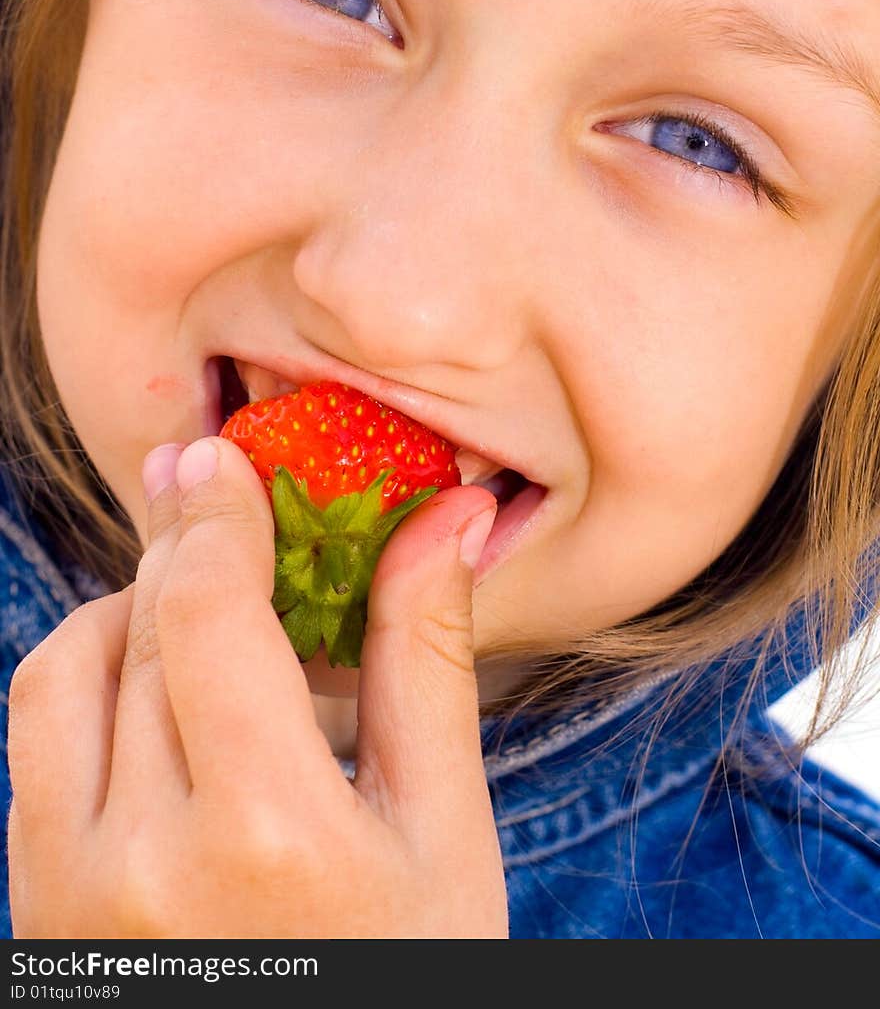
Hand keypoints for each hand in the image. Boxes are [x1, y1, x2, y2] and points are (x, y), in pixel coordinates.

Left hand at [6, 436, 506, 936]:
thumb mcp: (442, 831)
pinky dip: (87, 684)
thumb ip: (427, 660)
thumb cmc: (406, 975)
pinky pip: (34, 748)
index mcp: (266, 834)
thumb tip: (446, 520)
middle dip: (185, 550)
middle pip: (143, 631)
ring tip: (194, 612)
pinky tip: (155, 695)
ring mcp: (72, 894)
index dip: (214, 518)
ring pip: (61, 676)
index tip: (220, 459)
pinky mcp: (39, 912)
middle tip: (221, 507)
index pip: (209, 617)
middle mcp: (143, 861)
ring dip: (125, 613)